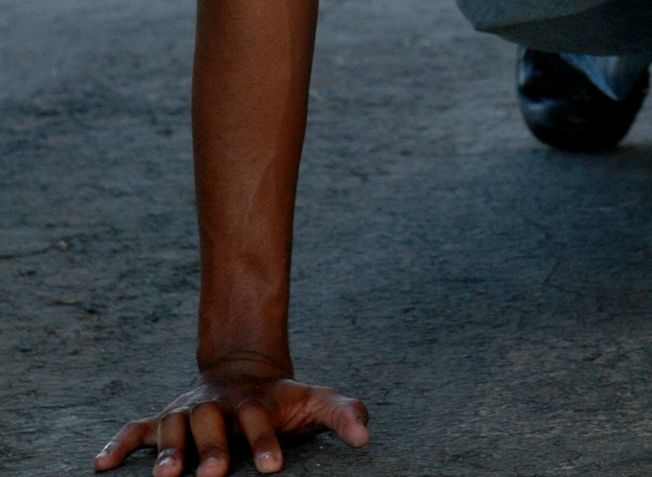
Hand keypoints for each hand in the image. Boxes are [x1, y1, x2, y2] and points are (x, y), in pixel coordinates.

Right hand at [93, 363, 369, 474]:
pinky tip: (101, 464)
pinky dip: (119, 443)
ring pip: (175, 426)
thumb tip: (365, 436)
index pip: (261, 421)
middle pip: (213, 424)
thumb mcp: (312, 400)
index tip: (274, 468)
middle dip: (214, 448)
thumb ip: (340, 411)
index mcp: (255, 403)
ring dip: (170, 450)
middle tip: (214, 475)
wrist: (243, 370)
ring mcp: (189, 410)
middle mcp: (219, 405)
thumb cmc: (281, 400)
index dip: (266, 442)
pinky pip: (137, 428)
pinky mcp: (164, 418)